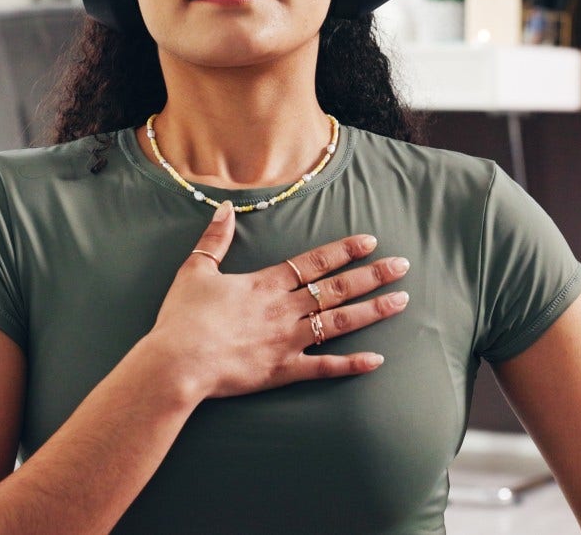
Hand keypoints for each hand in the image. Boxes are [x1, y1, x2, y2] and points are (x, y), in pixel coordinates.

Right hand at [150, 200, 409, 400]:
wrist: (177, 364)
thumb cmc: (183, 318)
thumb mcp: (196, 269)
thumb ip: (215, 238)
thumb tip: (224, 207)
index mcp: (266, 283)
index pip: (314, 262)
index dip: (344, 250)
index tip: (370, 241)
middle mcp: (285, 309)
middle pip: (337, 289)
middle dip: (372, 275)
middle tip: (402, 267)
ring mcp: (288, 341)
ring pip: (340, 323)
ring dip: (372, 311)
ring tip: (401, 301)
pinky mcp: (284, 371)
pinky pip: (324, 368)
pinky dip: (351, 365)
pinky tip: (376, 360)